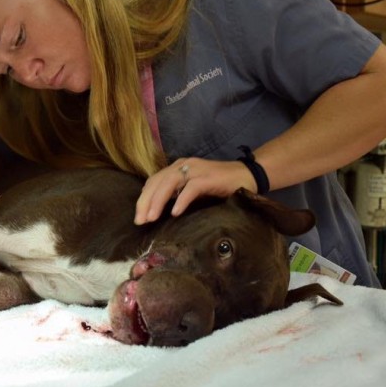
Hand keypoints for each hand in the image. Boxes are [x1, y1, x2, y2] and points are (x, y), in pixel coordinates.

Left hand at [134, 157, 255, 224]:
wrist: (247, 175)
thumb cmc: (220, 186)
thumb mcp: (193, 189)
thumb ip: (178, 194)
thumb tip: (158, 212)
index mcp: (178, 168)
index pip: (154, 181)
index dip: (143, 199)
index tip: (138, 217)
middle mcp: (184, 165)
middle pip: (157, 181)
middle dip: (145, 202)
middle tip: (140, 221)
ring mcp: (196, 170)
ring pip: (170, 182)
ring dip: (158, 201)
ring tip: (151, 218)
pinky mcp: (209, 177)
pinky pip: (191, 188)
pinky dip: (182, 200)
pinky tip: (175, 213)